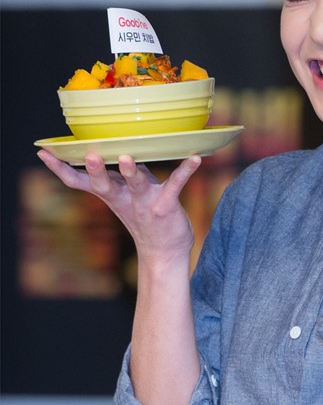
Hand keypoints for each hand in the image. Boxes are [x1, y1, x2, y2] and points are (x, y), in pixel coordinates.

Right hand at [37, 150, 201, 263]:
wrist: (164, 253)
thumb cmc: (143, 220)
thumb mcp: (124, 198)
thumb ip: (120, 177)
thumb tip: (116, 151)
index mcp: (110, 196)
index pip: (79, 182)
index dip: (60, 169)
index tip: (44, 153)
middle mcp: (124, 199)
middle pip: (104, 184)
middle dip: (96, 171)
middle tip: (89, 156)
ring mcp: (145, 203)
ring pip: (136, 185)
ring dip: (132, 171)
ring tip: (128, 158)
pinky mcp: (166, 205)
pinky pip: (176, 185)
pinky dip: (185, 171)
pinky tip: (195, 159)